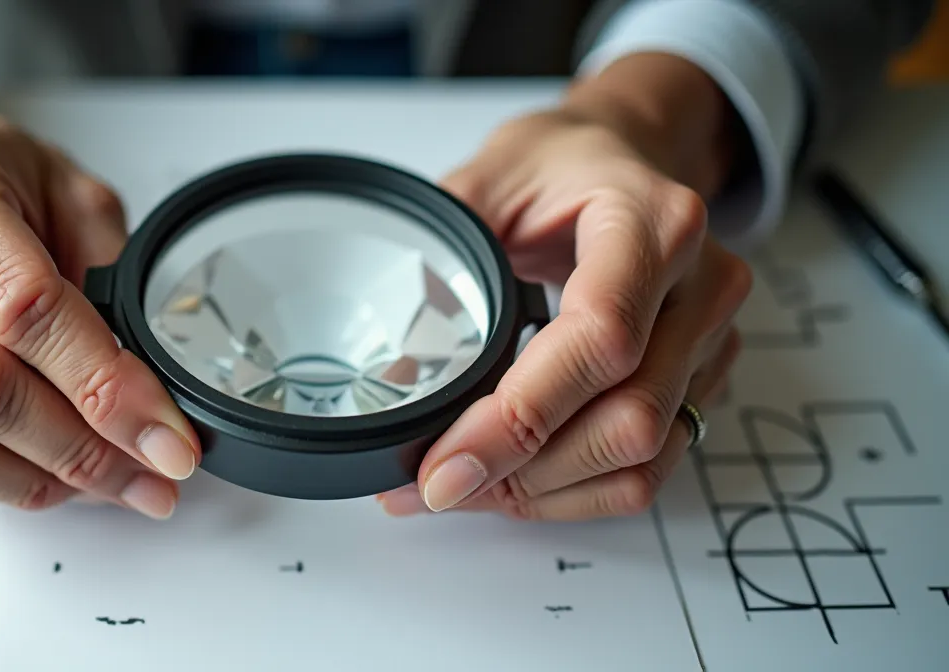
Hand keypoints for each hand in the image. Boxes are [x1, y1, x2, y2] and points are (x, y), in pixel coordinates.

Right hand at [0, 50, 197, 518]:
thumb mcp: (67, 188)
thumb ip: (112, 274)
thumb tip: (148, 390)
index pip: (27, 309)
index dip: (106, 388)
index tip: (167, 438)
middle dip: (83, 451)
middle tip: (151, 477)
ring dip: (36, 482)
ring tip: (101, 483)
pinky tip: (33, 470)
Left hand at [378, 54, 750, 520]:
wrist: (624, 154)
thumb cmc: (559, 163)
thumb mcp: (485, 180)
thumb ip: (443, 263)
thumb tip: (399, 375)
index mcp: (651, 220)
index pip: (600, 340)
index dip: (522, 417)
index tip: (447, 464)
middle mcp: (700, 283)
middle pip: (628, 418)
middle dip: (521, 471)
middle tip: (433, 486)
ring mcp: (711, 336)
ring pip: (642, 458)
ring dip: (543, 491)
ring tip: (461, 487)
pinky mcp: (702, 378)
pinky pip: (650, 466)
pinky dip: (574, 490)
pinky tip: (512, 481)